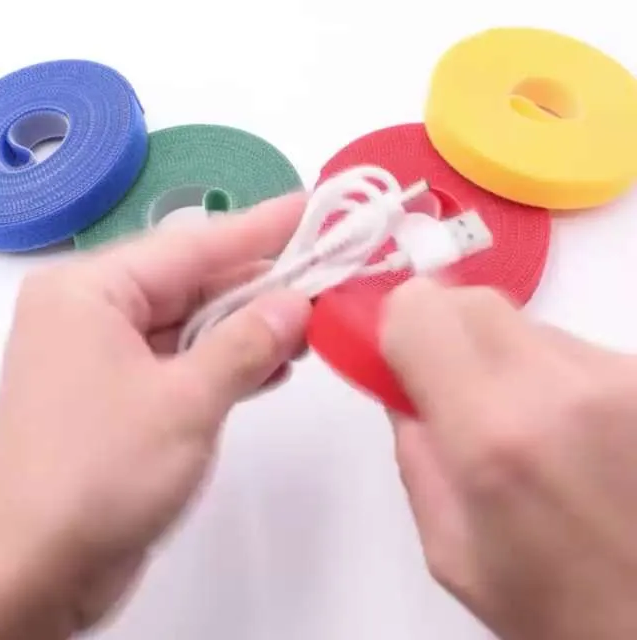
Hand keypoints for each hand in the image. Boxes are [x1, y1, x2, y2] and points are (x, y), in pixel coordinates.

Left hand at [0, 193, 310, 638]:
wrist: (37, 572)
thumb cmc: (99, 477)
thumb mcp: (186, 401)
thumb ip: (246, 344)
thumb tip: (297, 304)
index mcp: (91, 292)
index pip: (192, 246)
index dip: (260, 227)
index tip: (311, 208)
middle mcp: (95, 313)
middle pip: (195, 283)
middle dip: (261, 283)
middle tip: (327, 268)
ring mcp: (108, 355)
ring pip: (195, 323)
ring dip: (251, 326)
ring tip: (312, 320)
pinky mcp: (125, 394)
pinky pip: (187, 360)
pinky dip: (230, 361)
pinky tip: (276, 364)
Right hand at [381, 277, 636, 639]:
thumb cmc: (561, 610)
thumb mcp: (453, 550)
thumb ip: (416, 454)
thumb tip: (401, 388)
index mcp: (493, 436)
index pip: (422, 312)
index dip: (397, 324)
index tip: (397, 355)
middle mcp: (563, 388)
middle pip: (471, 301)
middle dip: (443, 331)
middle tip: (447, 386)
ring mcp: (620, 377)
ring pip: (524, 325)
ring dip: (502, 359)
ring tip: (523, 426)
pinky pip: (573, 350)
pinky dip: (551, 376)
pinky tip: (570, 433)